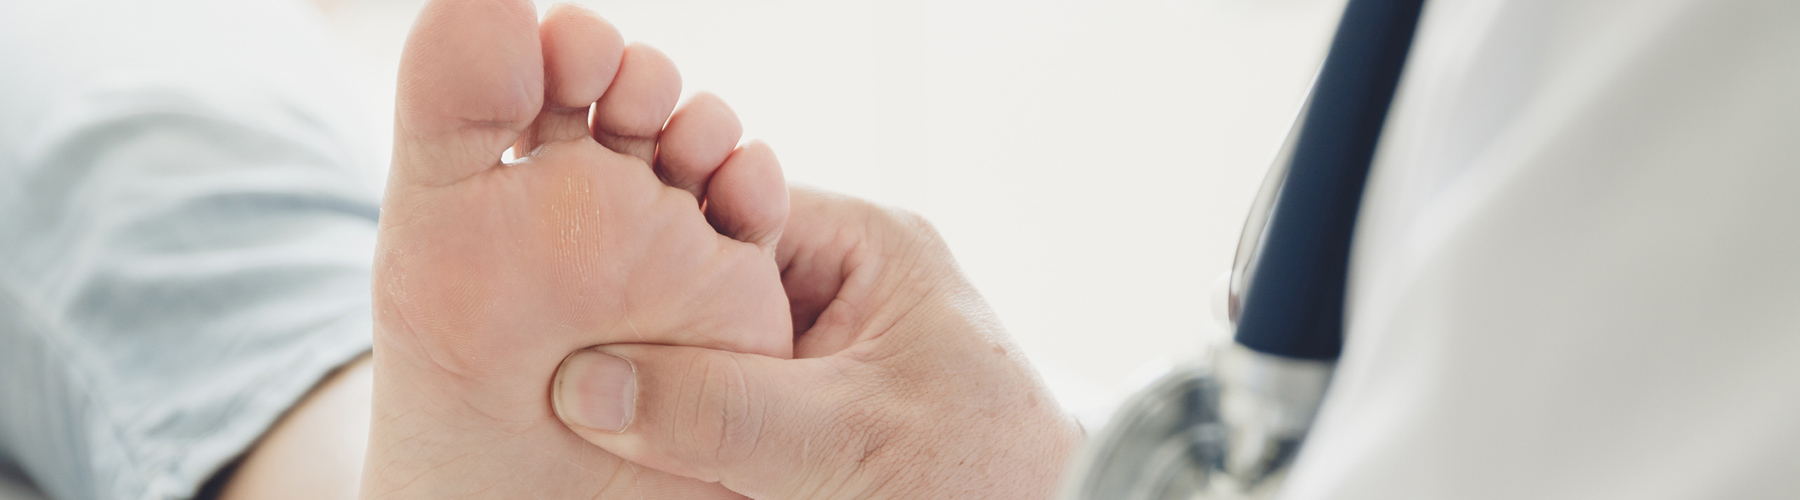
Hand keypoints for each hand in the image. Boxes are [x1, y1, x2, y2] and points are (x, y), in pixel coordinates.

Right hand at [551, 186, 1083, 499]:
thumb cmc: (988, 479)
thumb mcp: (848, 438)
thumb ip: (723, 410)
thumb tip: (589, 386)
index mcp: (864, 246)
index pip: (724, 212)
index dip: (644, 248)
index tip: (571, 289)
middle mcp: (839, 284)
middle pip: (705, 280)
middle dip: (641, 321)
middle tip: (564, 358)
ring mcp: (822, 347)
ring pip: (707, 344)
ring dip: (658, 380)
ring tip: (584, 409)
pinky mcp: (808, 407)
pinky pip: (724, 400)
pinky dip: (684, 425)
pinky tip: (635, 446)